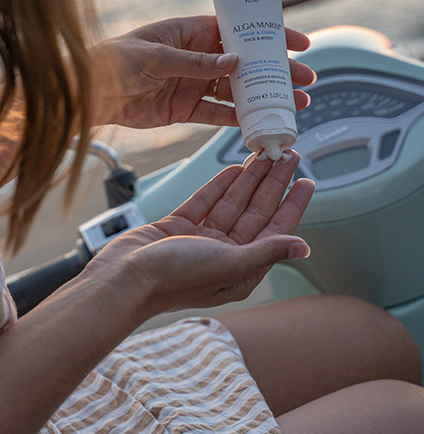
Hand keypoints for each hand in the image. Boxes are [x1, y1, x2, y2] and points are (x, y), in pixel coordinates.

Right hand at [88, 150, 313, 315]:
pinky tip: (234, 169)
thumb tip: (303, 246)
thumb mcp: (229, 264)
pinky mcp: (179, 226)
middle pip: (256, 211)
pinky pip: (205, 201)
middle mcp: (225, 254)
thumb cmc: (177, 278)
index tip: (306, 181)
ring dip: (249, 178)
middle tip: (288, 155)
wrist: (126, 277)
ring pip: (232, 202)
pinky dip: (219, 185)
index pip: (275, 230)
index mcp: (242, 269)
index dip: (292, 204)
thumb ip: (266, 251)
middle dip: (273, 183)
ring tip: (264, 154)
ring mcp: (201, 239)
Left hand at [92, 15, 314, 127]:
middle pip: (245, 63)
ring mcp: (192, 84)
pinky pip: (218, 114)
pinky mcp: (185, 110)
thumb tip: (235, 61)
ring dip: (264, 97)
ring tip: (295, 105)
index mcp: (191, 32)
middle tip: (306, 80)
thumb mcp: (155, 56)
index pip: (237, 30)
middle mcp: (197, 57)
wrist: (88, 95)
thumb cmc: (114, 61)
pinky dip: (239, 120)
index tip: (298, 42)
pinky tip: (262, 123)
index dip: (268, 34)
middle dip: (276, 70)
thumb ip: (195, 61)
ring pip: (237, 90)